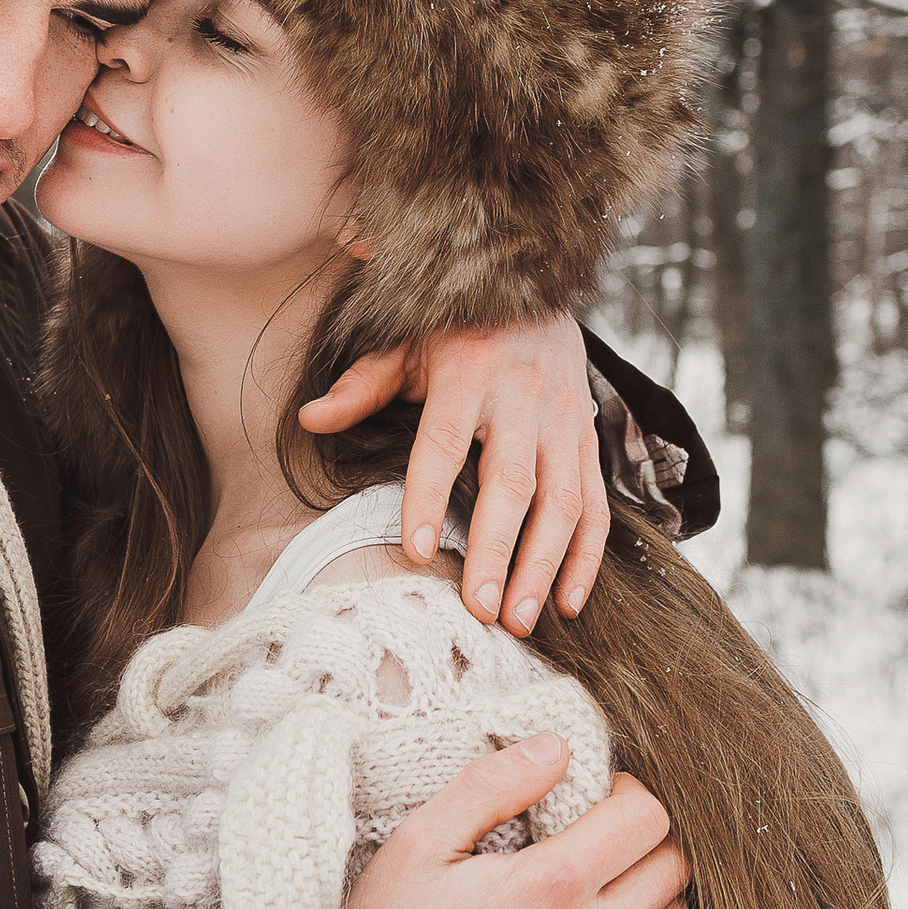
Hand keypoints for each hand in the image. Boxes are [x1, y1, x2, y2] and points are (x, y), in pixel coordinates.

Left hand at [300, 315, 607, 634]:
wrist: (538, 288)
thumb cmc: (459, 325)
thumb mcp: (407, 342)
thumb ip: (362, 384)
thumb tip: (311, 417)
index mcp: (468, 373)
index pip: (443, 441)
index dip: (428, 496)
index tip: (413, 549)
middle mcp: (523, 399)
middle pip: (512, 483)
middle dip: (497, 551)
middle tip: (480, 609)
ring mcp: (564, 421)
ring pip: (564, 501)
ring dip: (544, 566)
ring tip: (520, 620)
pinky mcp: (589, 438)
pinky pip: (596, 504)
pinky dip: (588, 558)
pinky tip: (568, 602)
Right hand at [333, 740, 687, 908]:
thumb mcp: (417, 846)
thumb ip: (490, 786)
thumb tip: (553, 748)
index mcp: (551, 887)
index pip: (649, 818)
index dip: (628, 790)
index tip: (593, 791)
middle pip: (675, 867)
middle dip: (648, 832)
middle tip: (602, 825)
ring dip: (651, 885)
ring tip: (601, 872)